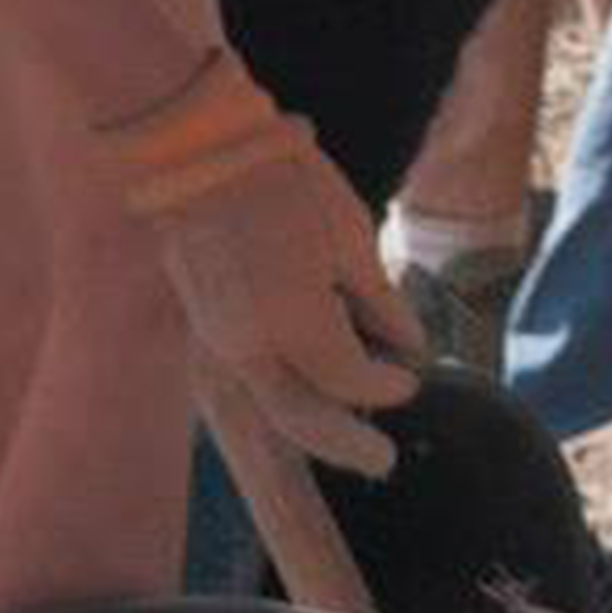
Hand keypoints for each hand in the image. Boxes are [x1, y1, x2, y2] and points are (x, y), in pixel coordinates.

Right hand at [108, 51, 417, 461]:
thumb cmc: (282, 179)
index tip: (415, 375)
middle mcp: (251, 345)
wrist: (196, 149)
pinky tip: (313, 385)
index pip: (352, 381)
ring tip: (352, 428)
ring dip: (314, 422)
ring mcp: (220, 340)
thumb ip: (380, 300)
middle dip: (347, 445)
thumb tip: (410, 346)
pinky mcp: (205, 326)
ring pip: (271, 405)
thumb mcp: (349, 235)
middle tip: (384, 463)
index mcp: (295, 322)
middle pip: (303, 420)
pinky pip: (251, 377)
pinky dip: (285, 390)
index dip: (388, 385)